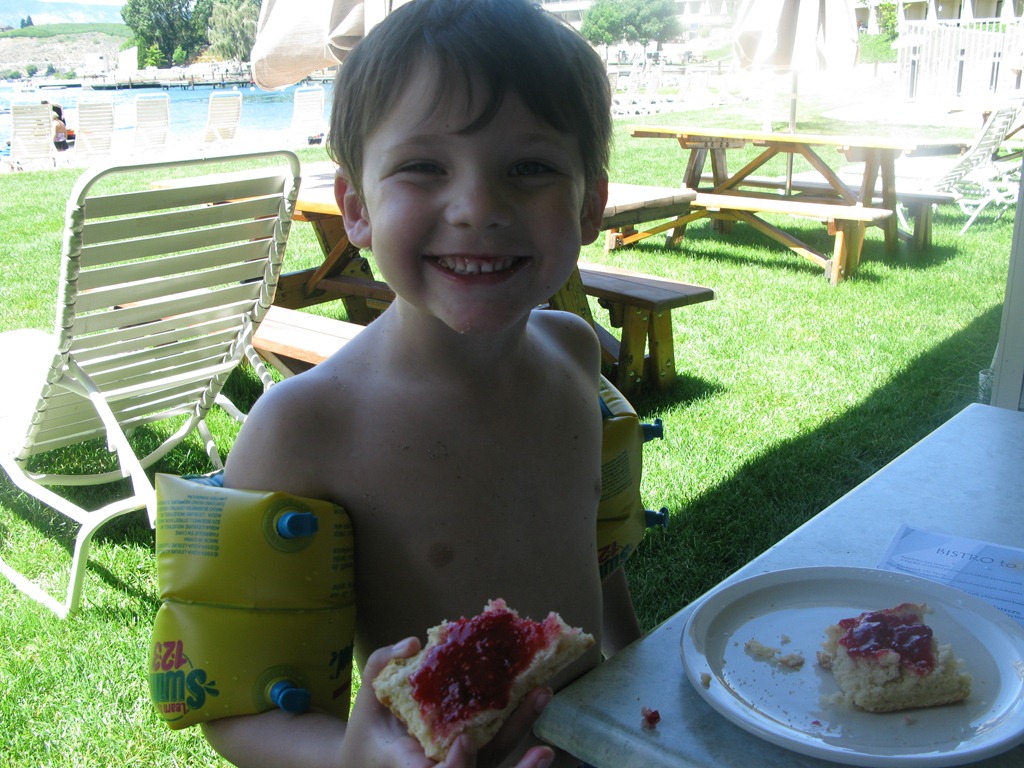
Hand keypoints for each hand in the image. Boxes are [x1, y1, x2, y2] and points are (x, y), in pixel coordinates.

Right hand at [345, 639, 555, 767]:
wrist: (366, 761)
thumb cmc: (366, 730)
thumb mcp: (365, 698)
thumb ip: (381, 665)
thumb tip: (414, 643)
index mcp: (407, 766)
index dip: (455, 767)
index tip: (464, 742)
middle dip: (512, 762)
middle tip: (541, 747)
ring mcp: (461, 766)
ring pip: (495, 764)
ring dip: (525, 747)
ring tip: (543, 702)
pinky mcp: (473, 761)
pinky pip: (498, 756)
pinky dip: (522, 749)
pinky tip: (543, 734)